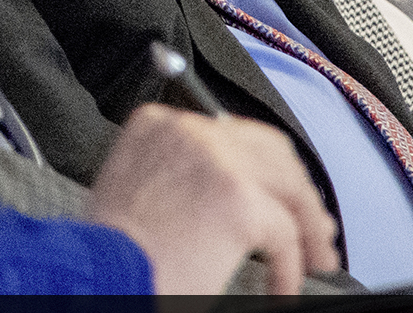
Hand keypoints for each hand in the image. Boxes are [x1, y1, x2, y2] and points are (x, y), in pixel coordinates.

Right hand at [85, 103, 337, 295]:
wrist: (99, 275)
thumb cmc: (111, 251)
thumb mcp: (133, 188)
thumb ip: (176, 172)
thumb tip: (224, 193)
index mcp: (158, 123)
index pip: (232, 132)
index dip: (264, 167)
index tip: (280, 193)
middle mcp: (190, 131)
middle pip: (272, 151)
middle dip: (299, 192)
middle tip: (314, 228)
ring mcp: (218, 161)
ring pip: (290, 188)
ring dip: (309, 228)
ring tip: (314, 258)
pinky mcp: (240, 200)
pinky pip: (286, 235)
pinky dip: (292, 268)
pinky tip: (282, 289)